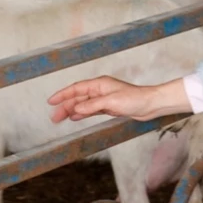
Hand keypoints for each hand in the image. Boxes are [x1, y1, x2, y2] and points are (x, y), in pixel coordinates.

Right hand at [48, 76, 188, 122]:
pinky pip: (91, 110)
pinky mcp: (110, 107)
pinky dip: (82, 114)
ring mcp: (105, 99)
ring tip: (60, 119)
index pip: (76, 88)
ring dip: (72, 111)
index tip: (51, 101)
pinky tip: (75, 118)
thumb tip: (75, 108)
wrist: (151, 105)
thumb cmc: (135, 99)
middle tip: (54, 117)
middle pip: (78, 97)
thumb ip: (92, 105)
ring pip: (83, 104)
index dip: (63, 94)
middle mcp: (101, 90)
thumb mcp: (111, 102)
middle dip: (65, 106)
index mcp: (100, 84)